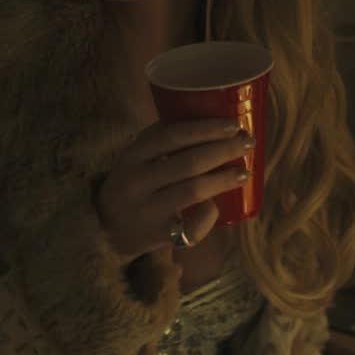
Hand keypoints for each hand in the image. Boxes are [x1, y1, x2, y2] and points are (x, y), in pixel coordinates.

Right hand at [94, 119, 253, 259]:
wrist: (107, 230)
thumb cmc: (132, 185)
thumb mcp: (135, 158)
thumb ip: (160, 141)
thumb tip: (208, 119)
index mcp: (132, 156)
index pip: (171, 136)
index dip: (205, 129)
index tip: (232, 125)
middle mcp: (137, 182)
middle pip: (189, 163)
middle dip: (224, 150)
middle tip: (247, 143)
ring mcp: (147, 210)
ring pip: (194, 191)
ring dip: (224, 179)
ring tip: (243, 172)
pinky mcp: (158, 235)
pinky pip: (191, 226)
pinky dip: (208, 215)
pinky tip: (217, 206)